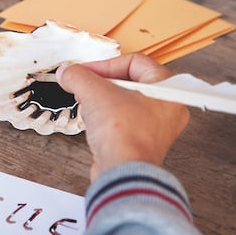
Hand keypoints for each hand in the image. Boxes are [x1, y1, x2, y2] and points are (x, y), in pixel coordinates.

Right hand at [56, 53, 188, 180]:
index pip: (134, 62)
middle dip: (100, 83)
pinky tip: (93, 123)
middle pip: (128, 82)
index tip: (85, 71)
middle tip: (84, 86)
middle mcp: (167, 108)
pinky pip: (121, 121)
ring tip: (88, 105)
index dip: (104, 64)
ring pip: (123, 102)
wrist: (122, 172)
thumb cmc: (124, 136)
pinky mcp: (140, 142)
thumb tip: (67, 72)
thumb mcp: (94, 93)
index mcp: (168, 90)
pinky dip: (105, 118)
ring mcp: (155, 127)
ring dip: (100, 100)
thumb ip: (78, 76)